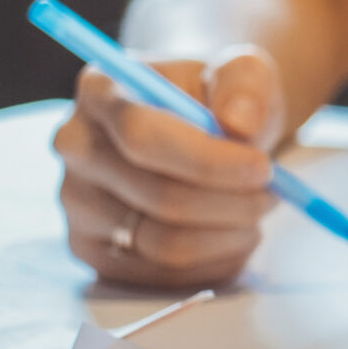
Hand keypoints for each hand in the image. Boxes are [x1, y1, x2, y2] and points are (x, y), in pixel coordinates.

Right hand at [55, 48, 282, 287]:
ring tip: (256, 209)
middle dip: (233, 202)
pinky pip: (161, 277)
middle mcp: (76, 146)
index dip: (209, 161)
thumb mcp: (243, 71)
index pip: (142, 137)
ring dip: (229, 234)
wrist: (204, 129)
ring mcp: (77, 203)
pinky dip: (214, 262)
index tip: (262, 168)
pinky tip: (234, 234)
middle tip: (271, 192)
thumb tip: (238, 122)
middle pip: (159, 197)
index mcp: (99, 90)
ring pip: (164, 245)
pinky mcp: (91, 250)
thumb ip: (245, 84)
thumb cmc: (220, 98)